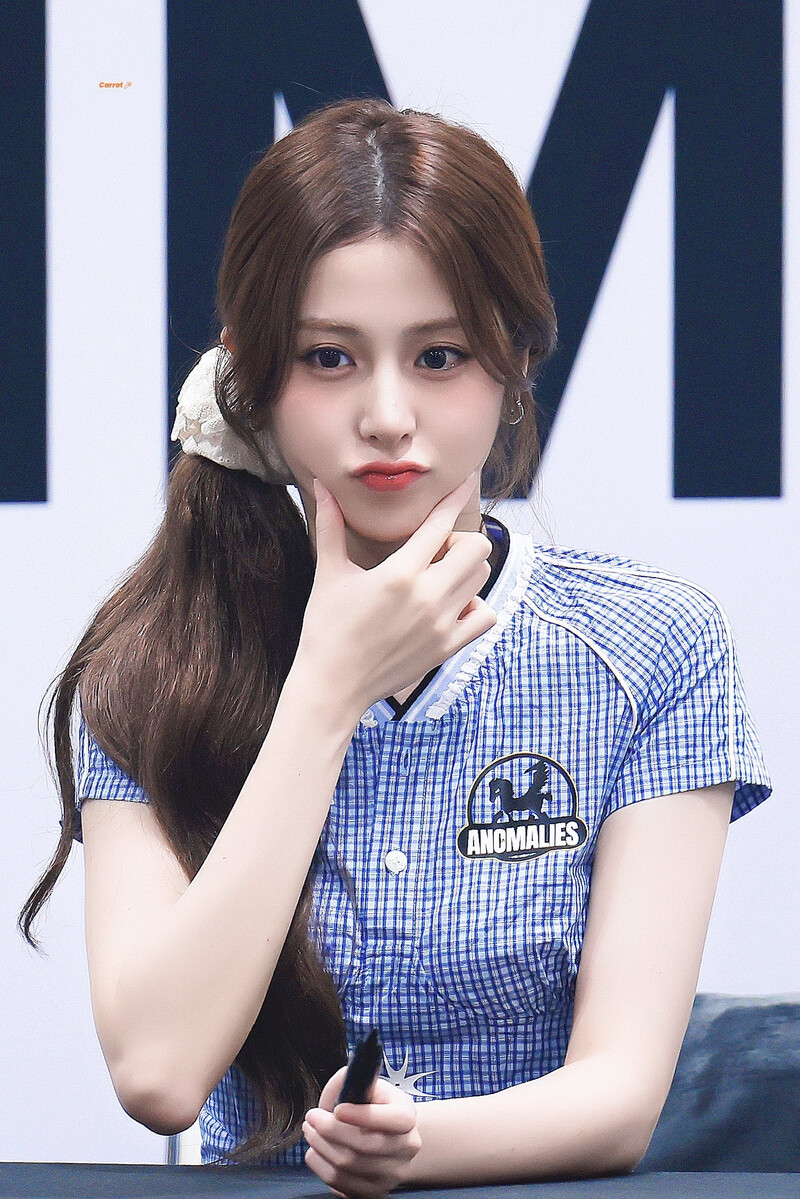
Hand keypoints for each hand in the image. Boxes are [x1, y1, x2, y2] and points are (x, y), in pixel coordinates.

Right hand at [297, 470, 496, 712]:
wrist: (332, 686)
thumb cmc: (326, 628)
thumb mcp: (328, 574)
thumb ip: (330, 526)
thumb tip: (320, 486)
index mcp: (399, 574)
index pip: (440, 524)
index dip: (455, 497)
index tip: (467, 479)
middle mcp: (427, 597)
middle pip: (477, 548)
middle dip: (459, 540)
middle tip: (435, 550)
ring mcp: (442, 625)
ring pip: (481, 578)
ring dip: (465, 569)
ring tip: (438, 576)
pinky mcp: (448, 647)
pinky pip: (484, 616)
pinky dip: (475, 605)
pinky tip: (452, 604)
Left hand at [302, 1064, 421, 1197]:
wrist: (391, 1138)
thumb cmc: (377, 1107)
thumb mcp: (371, 1085)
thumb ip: (352, 1080)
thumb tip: (340, 1082)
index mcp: (408, 1117)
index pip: (390, 1119)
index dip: (361, 1115)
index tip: (337, 1109)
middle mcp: (406, 1148)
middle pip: (364, 1145)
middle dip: (330, 1130)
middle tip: (312, 1117)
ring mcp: (391, 1175)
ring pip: (347, 1165)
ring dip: (321, 1146)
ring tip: (311, 1131)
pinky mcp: (374, 1192)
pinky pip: (339, 1183)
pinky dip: (321, 1165)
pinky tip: (317, 1150)